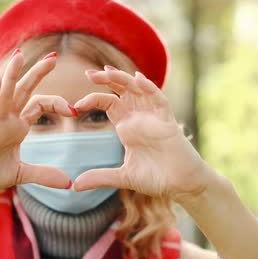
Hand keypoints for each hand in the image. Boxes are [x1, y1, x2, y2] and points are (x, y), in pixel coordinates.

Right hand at [0, 51, 74, 199]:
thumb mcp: (21, 174)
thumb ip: (44, 174)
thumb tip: (68, 182)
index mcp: (16, 126)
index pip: (38, 104)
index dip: (56, 103)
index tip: (74, 110)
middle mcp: (5, 119)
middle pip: (23, 90)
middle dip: (37, 73)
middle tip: (53, 57)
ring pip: (4, 94)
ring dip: (12, 74)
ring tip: (20, 55)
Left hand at [73, 67, 213, 201]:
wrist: (181, 186)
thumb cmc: (156, 178)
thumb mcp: (123, 177)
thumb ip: (100, 177)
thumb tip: (75, 186)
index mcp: (127, 127)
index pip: (108, 103)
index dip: (93, 99)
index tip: (76, 105)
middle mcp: (139, 117)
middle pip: (121, 90)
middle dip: (106, 79)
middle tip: (88, 73)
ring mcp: (154, 117)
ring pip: (138, 89)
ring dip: (124, 79)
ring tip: (107, 72)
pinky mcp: (168, 121)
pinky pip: (159, 99)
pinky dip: (149, 88)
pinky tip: (138, 79)